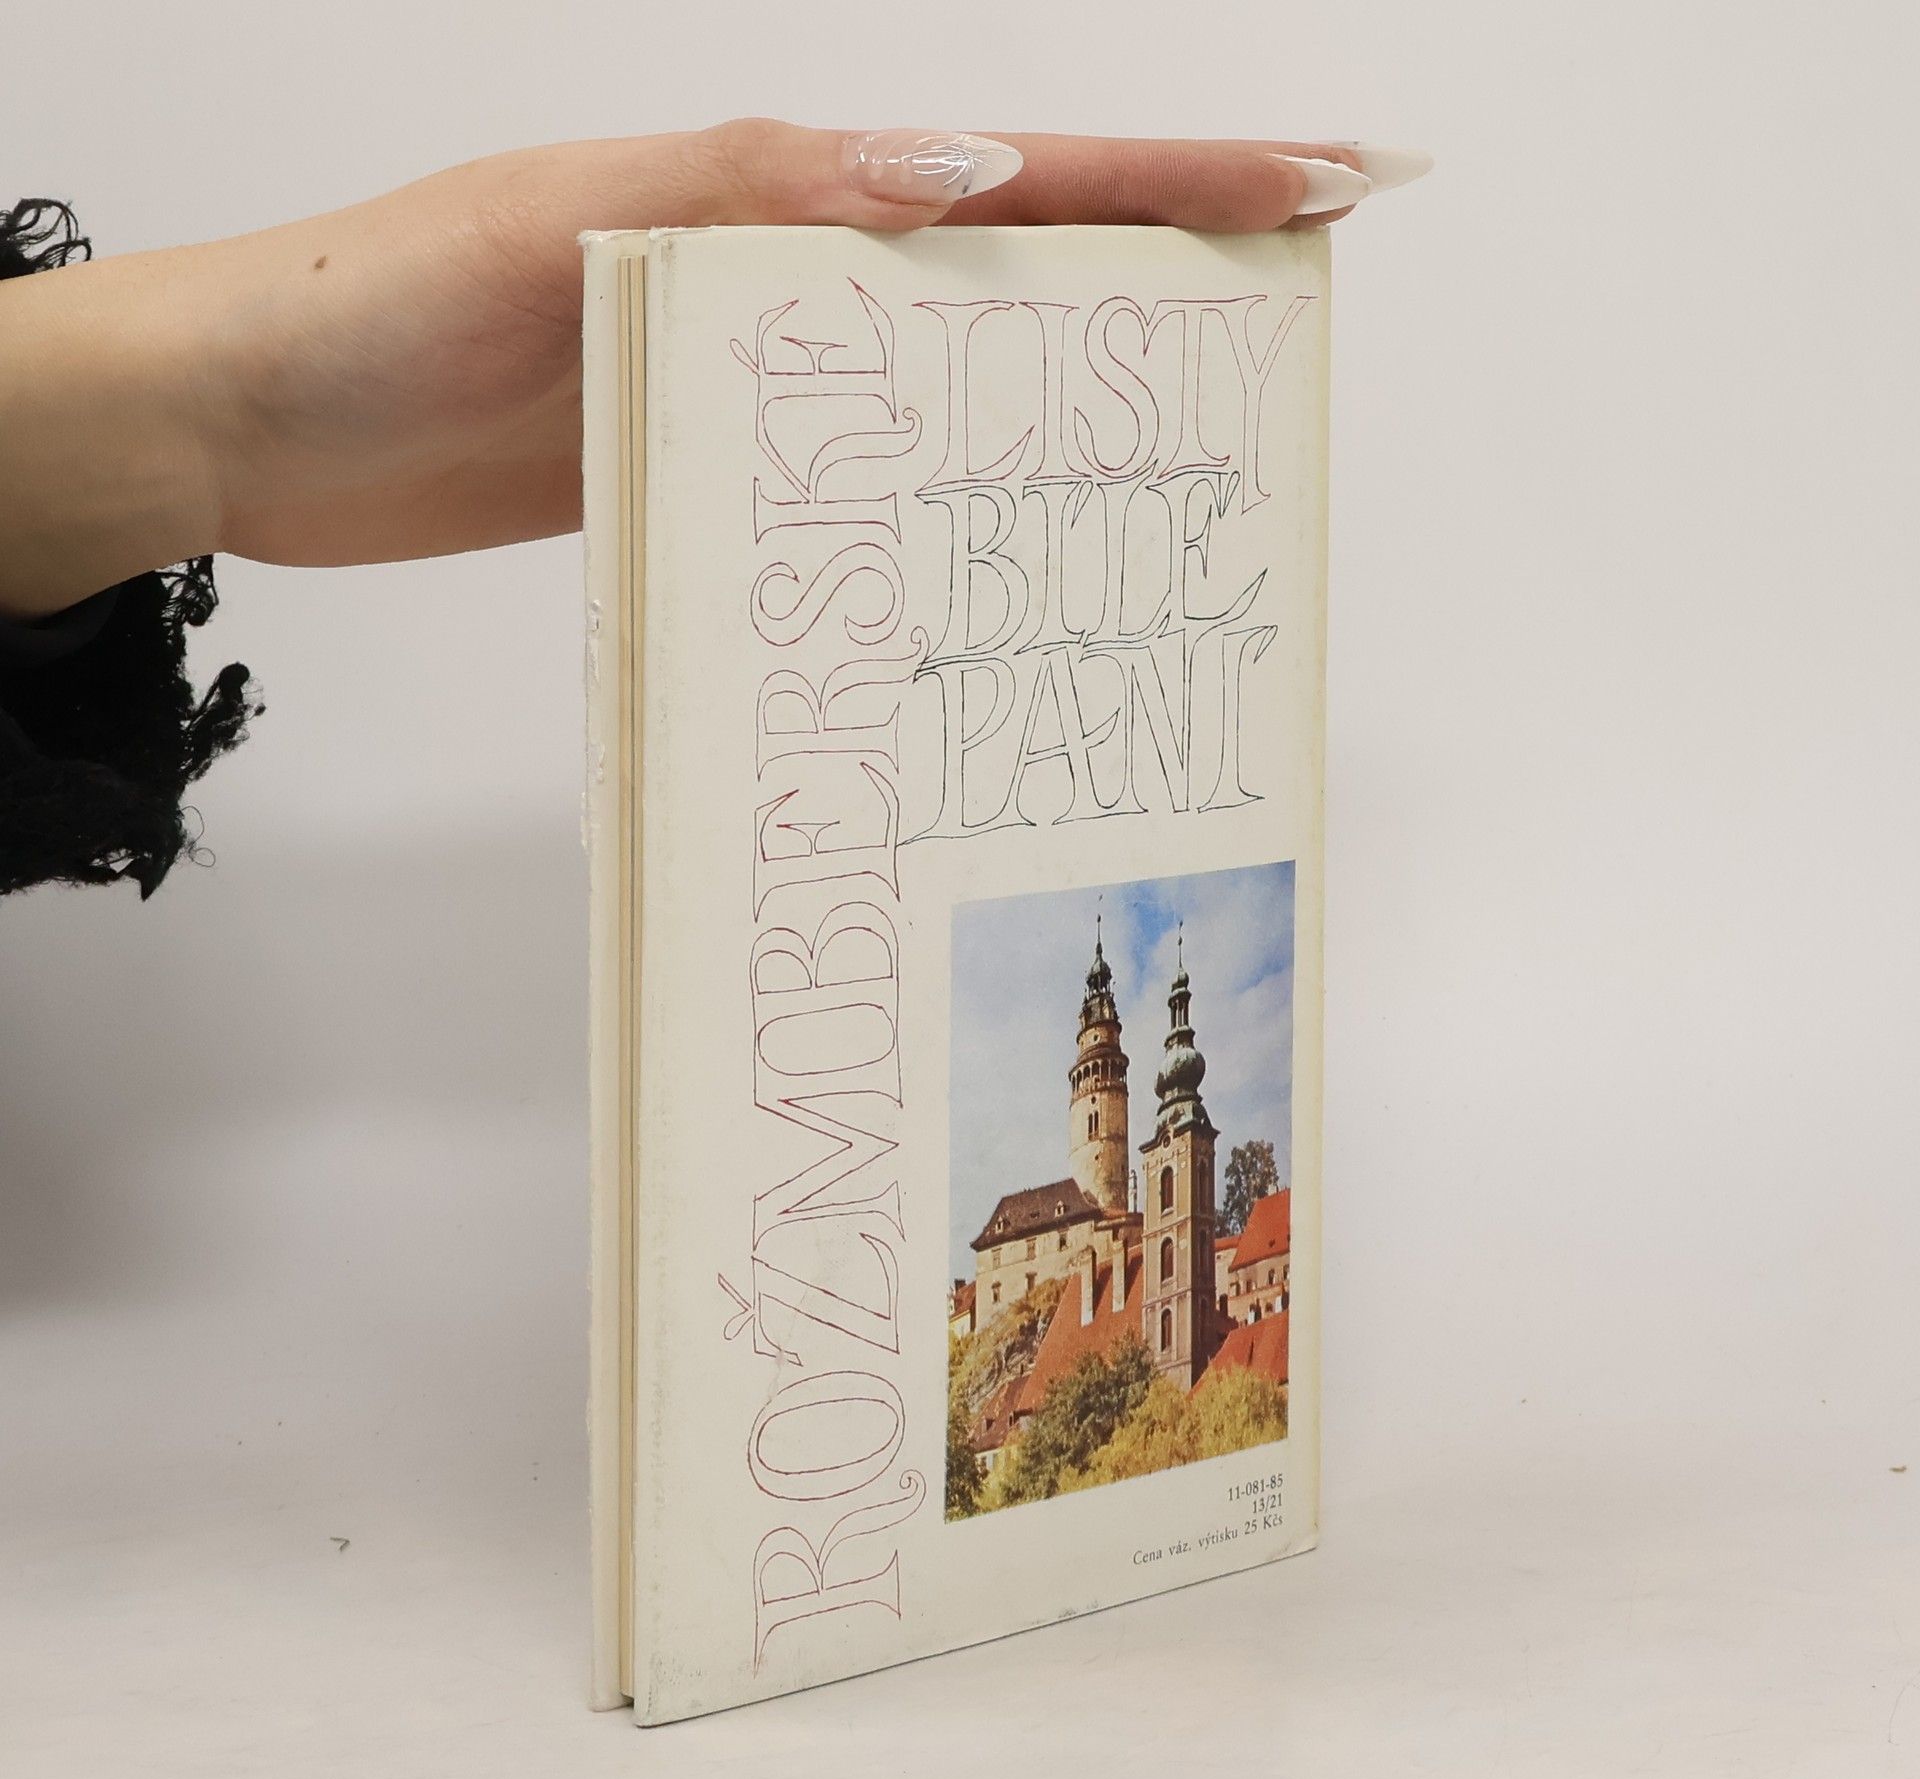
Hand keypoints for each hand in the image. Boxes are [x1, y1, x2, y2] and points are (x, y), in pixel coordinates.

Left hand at [0, 125, 1423, 617]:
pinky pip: (858, 472)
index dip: (1178, 173)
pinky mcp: (708, 465)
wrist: (259, 421)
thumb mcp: (572, 219)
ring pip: (952, 373)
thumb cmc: (381, 304)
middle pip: (1018, 264)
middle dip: (1169, 268)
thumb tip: (955, 169)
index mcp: (774, 191)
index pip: (1017, 170)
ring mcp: (753, 379)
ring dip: (1069, 391)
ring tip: (1187, 433)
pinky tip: (987, 537)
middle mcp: (783, 277)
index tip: (1316, 180)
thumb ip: (757, 194)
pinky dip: (937, 492)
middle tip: (1296, 303)